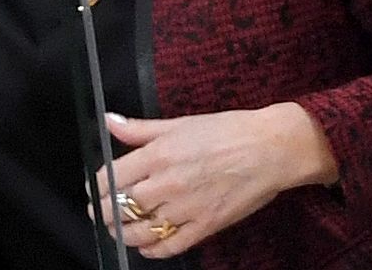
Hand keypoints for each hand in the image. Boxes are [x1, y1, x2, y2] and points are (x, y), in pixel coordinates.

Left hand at [96, 103, 338, 258]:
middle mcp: (166, 183)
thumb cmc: (230, 130)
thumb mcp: (183, 123)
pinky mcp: (203, 226)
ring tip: (125, 228)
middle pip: (117, 209)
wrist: (273, 147)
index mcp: (159, 154)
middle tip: (108, 211)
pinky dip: (151, 249)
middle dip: (107, 212)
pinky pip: (167, 247)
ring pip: (137, 232)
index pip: (108, 179)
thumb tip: (110, 122)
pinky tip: (149, 243)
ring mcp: (184, 208)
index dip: (98, 187)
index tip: (100, 190)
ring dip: (125, 233)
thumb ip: (142, 129)